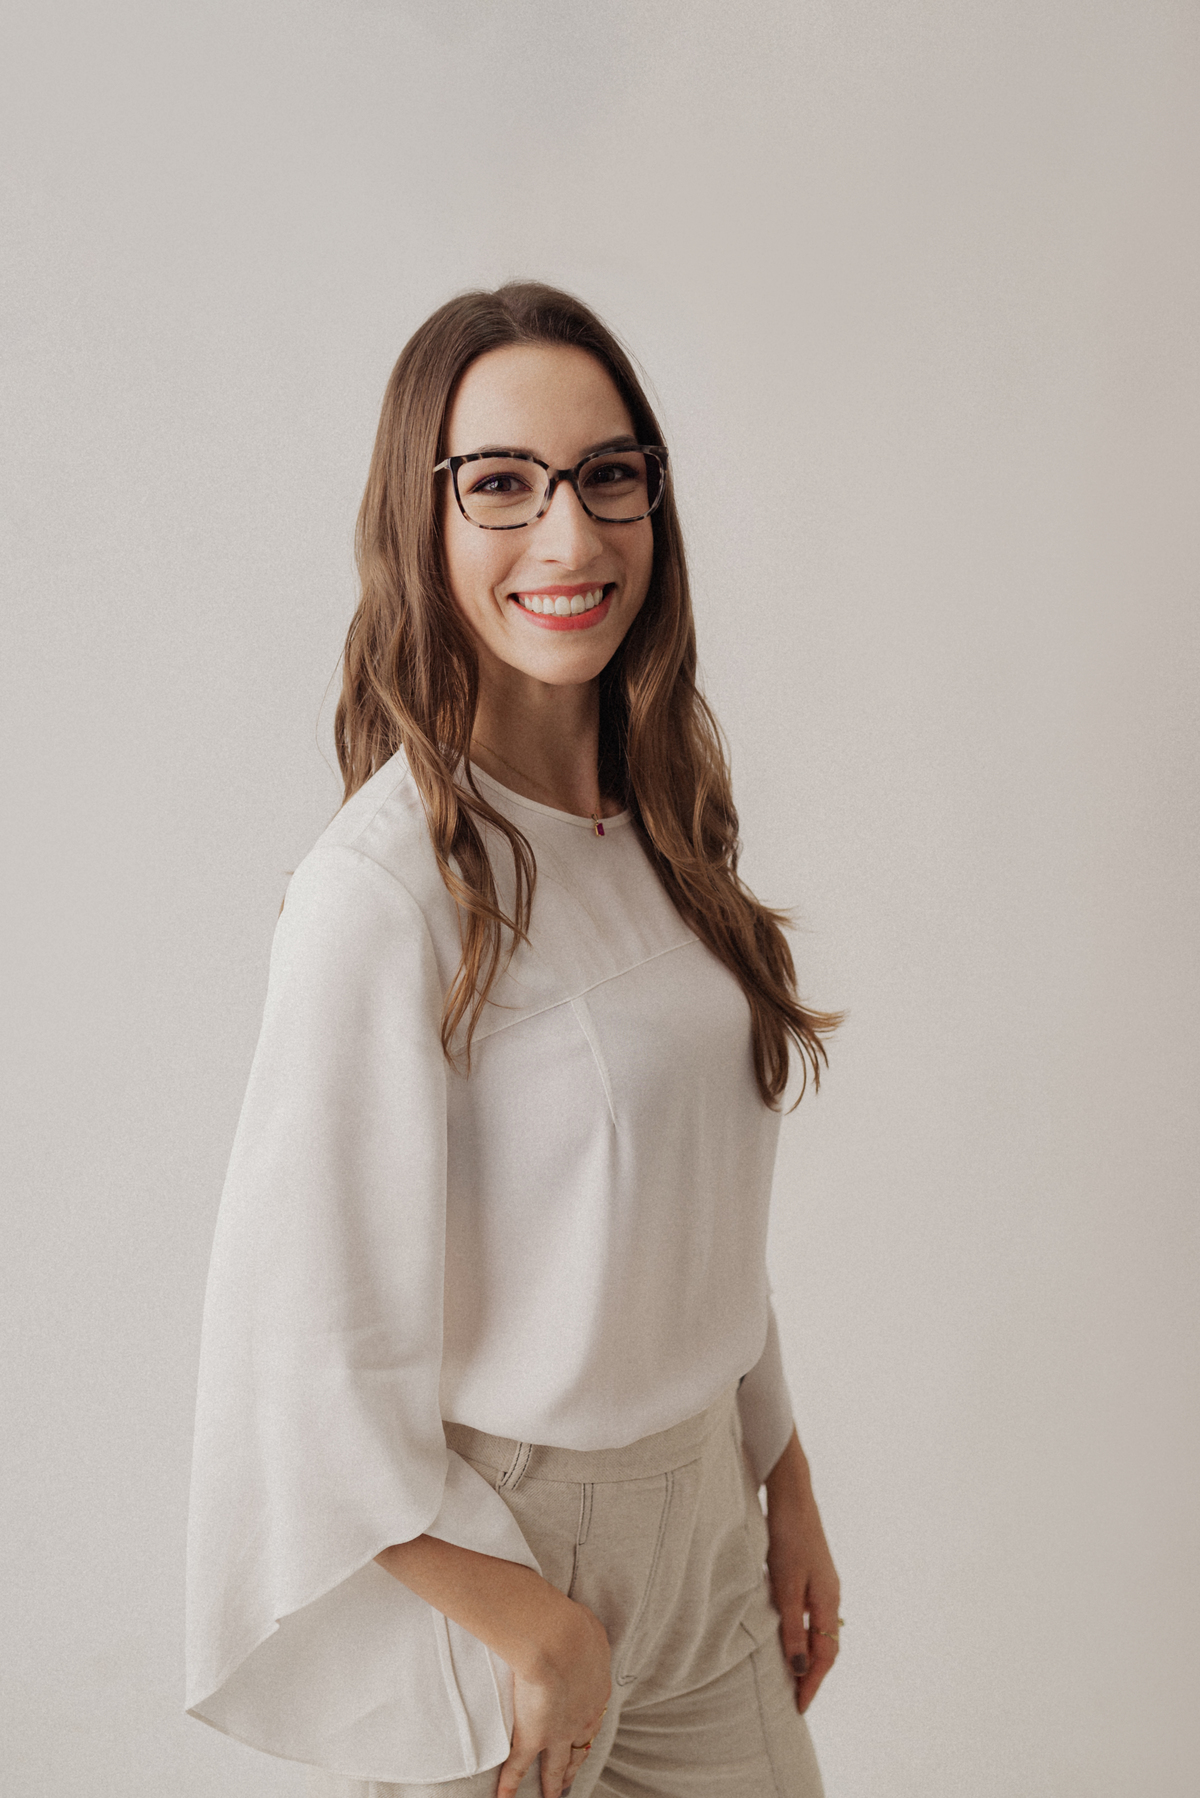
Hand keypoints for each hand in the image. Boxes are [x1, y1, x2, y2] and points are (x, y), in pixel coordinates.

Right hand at [499, 1593, 610, 1797]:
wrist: (558, 1640)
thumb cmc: (574, 1626)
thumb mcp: (588, 1629)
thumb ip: (585, 1635)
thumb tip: (582, 1626)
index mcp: (596, 1690)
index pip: (594, 1717)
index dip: (589, 1728)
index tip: (586, 1736)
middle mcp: (583, 1717)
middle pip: (582, 1748)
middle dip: (577, 1763)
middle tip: (574, 1778)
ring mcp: (559, 1731)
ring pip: (558, 1765)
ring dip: (555, 1783)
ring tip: (553, 1797)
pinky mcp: (534, 1736)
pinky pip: (520, 1766)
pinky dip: (511, 1784)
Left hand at [763, 1428, 840, 1713]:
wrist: (792, 1497)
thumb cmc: (787, 1539)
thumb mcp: (786, 1586)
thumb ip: (793, 1628)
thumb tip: (800, 1670)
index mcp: (828, 1602)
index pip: (825, 1656)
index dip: (812, 1683)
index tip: (800, 1708)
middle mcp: (831, 1596)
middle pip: (827, 1647)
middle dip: (814, 1675)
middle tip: (797, 1700)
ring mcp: (823, 1584)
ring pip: (821, 1631)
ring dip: (810, 1656)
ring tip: (793, 1677)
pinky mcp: (813, 1573)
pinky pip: (813, 1615)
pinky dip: (805, 1635)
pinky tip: (792, 1636)